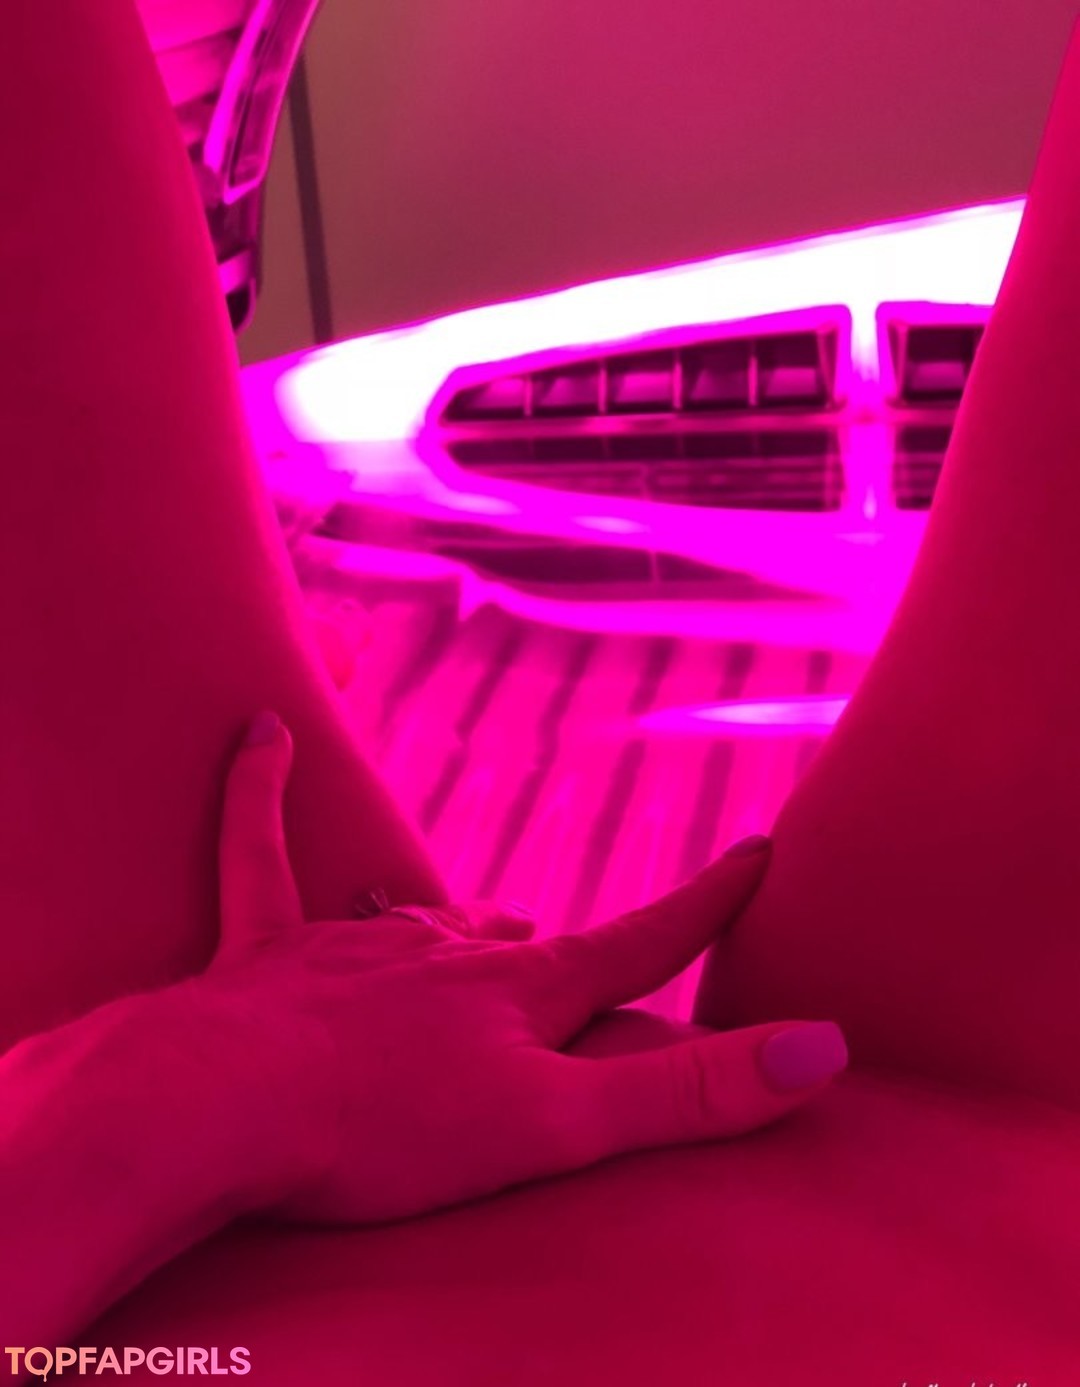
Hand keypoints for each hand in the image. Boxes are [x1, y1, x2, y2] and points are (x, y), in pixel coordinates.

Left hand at [191, 712, 848, 1224]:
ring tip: (476, 931)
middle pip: (522, 941)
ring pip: (419, 914)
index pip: (637, 942)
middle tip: (567, 966)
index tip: (758, 849)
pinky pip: (255, 850)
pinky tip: (261, 735)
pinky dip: (257, 793)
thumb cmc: (385, 1127)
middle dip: (557, 953)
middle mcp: (444, 950)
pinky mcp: (264, 948)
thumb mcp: (554, 1129)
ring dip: (453, 923)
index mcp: (518, 993)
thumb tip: (823, 1048)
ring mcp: (351, 942)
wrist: (219, 1105)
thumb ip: (685, 1094)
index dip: (704, 904)